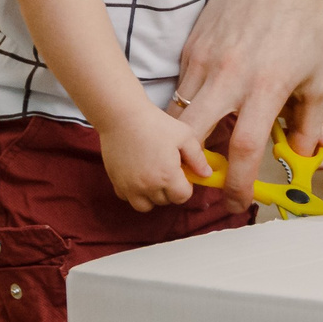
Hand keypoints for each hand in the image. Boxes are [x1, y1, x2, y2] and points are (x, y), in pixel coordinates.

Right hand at [96, 103, 210, 211]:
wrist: (123, 116)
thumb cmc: (155, 123)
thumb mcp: (185, 136)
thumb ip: (198, 158)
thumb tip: (206, 174)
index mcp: (167, 176)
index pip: (182, 197)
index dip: (186, 187)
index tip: (183, 174)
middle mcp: (148, 186)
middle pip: (165, 201)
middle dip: (170, 190)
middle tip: (168, 171)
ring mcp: (129, 186)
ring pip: (145, 205)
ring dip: (152, 196)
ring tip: (153, 178)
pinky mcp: (116, 182)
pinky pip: (127, 198)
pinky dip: (134, 192)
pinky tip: (138, 176)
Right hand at [174, 0, 322, 210]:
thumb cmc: (306, 23)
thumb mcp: (319, 76)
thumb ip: (309, 122)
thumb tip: (300, 156)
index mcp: (266, 85)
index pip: (243, 148)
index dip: (236, 182)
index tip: (235, 202)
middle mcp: (230, 74)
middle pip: (191, 136)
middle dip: (192, 170)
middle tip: (204, 186)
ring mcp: (205, 58)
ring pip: (180, 114)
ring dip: (186, 141)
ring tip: (203, 154)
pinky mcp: (192, 45)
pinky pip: (182, 89)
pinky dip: (188, 110)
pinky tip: (203, 116)